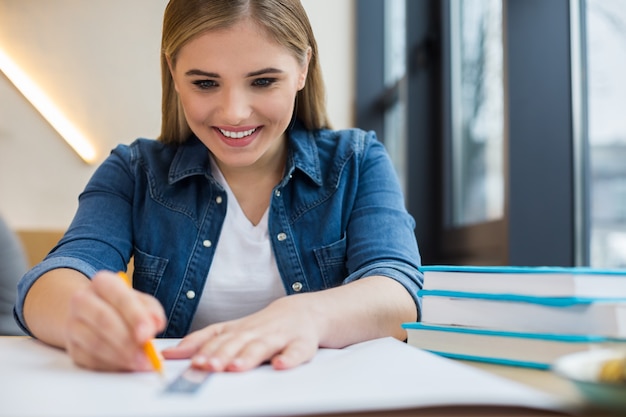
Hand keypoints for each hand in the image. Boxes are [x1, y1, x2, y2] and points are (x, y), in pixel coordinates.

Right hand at [64, 270, 165, 371]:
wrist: (89, 313)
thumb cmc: (119, 306)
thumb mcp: (138, 301)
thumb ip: (151, 310)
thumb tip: (156, 324)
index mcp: (102, 282)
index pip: (120, 298)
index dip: (135, 317)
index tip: (148, 334)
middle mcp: (82, 300)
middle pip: (104, 320)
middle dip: (127, 341)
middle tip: (146, 356)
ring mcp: (72, 324)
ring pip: (95, 343)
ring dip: (121, 357)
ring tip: (141, 363)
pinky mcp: (71, 347)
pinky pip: (90, 360)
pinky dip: (111, 365)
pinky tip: (126, 366)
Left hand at [161, 295, 319, 371]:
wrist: (304, 312)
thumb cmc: (263, 326)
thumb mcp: (233, 330)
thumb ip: (204, 341)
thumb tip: (170, 354)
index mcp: (239, 330)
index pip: (217, 338)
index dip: (203, 349)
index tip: (188, 361)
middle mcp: (256, 331)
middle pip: (237, 342)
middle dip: (222, 354)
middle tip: (208, 367)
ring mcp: (279, 337)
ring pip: (263, 346)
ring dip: (249, 356)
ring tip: (236, 367)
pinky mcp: (301, 344)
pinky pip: (296, 352)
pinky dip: (289, 358)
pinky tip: (280, 365)